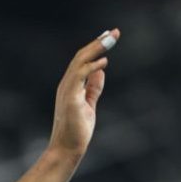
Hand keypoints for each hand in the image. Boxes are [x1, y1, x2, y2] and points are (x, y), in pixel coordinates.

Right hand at [48, 28, 119, 158]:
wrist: (66, 149)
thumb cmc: (76, 131)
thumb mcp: (89, 105)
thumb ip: (93, 88)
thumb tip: (100, 72)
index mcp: (71, 85)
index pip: (82, 60)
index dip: (95, 47)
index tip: (109, 36)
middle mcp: (66, 84)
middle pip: (81, 56)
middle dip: (98, 42)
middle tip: (114, 32)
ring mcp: (66, 90)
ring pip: (79, 61)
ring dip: (95, 48)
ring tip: (110, 38)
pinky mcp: (70, 98)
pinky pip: (79, 76)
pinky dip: (91, 67)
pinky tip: (104, 61)